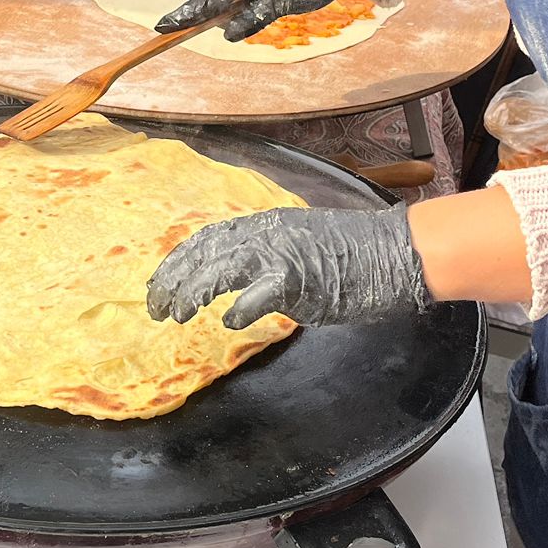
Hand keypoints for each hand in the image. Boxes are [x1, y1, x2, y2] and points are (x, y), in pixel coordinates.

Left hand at [146, 204, 432, 329]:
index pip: (206, 239)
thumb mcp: (295, 249)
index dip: (177, 261)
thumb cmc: (348, 256)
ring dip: (195, 292)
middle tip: (156, 308)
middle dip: (174, 280)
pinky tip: (229, 322)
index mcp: (262, 225)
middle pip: (205, 253)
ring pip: (222, 268)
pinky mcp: (299, 278)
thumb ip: (262, 262)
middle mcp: (265, 233)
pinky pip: (259, 293)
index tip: (158, 284)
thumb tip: (233, 283)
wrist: (392, 252)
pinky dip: (240, 308)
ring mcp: (281, 253)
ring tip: (177, 315)